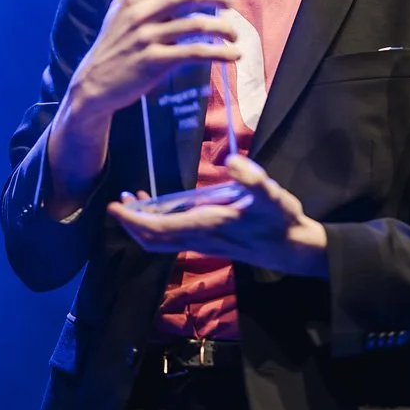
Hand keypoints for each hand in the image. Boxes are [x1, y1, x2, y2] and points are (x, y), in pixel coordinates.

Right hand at [68, 0, 239, 120]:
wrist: (93, 84)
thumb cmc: (113, 44)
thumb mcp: (119, 10)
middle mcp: (141, 12)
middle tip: (231, 3)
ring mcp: (148, 37)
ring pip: (196, 24)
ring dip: (223, 28)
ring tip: (234, 35)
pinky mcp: (155, 61)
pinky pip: (195, 53)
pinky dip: (219, 53)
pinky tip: (232, 55)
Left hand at [107, 155, 328, 278]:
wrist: (294, 249)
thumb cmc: (281, 220)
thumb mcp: (272, 195)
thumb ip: (253, 179)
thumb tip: (232, 161)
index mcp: (208, 226)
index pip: (159, 228)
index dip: (134, 219)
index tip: (115, 206)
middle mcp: (200, 238)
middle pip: (154, 239)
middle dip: (131, 223)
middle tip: (117, 203)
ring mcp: (204, 243)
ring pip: (163, 241)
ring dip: (144, 225)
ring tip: (135, 201)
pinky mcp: (211, 242)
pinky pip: (174, 238)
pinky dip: (160, 225)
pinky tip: (166, 208)